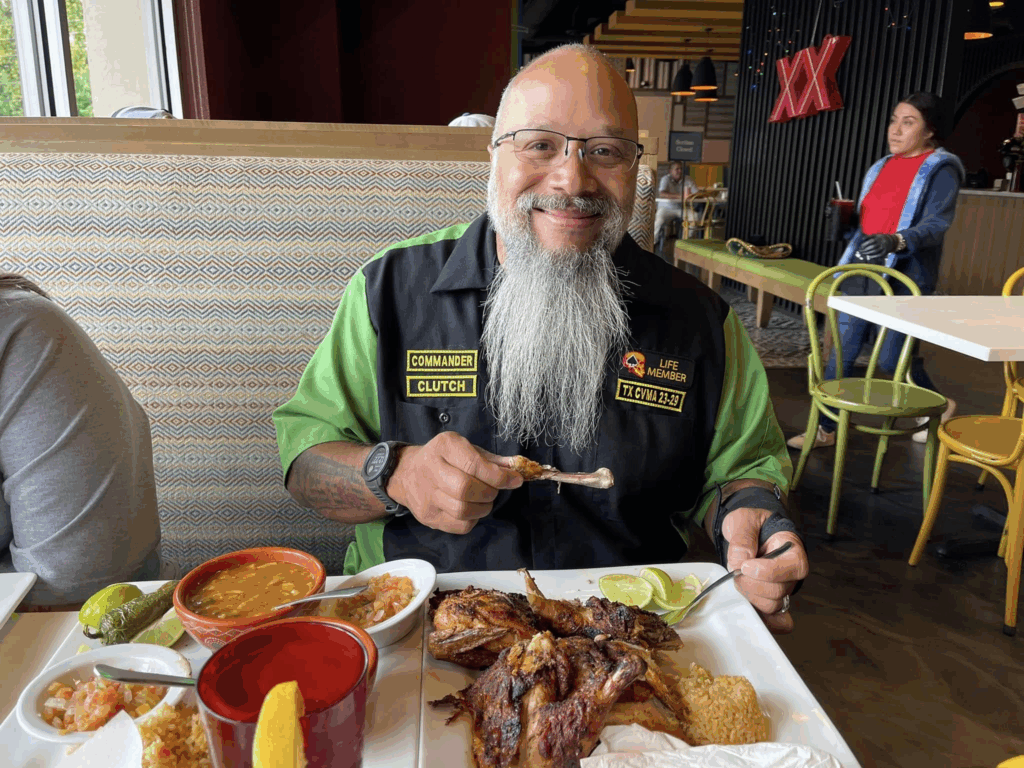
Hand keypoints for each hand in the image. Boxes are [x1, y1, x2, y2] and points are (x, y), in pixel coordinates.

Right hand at [388, 432, 522, 534]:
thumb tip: (518, 468)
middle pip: (466, 489)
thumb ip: (491, 460)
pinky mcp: (428, 517)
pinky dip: (473, 519)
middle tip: (494, 490)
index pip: (474, 464)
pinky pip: (459, 525)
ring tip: (484, 499)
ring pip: (463, 510)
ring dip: (483, 507)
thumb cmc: (443, 458)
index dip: (499, 476)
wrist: (406, 473)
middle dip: (490, 492)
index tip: (515, 480)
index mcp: (444, 447)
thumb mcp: (465, 448)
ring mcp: (427, 496)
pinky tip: (472, 509)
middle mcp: (431, 470)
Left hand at [721, 507, 808, 633]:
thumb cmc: (751, 525)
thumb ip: (743, 537)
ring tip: (737, 580)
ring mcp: (781, 589)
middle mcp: (791, 574)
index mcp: (792, 550)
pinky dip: (761, 619)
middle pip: (779, 591)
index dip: (769, 571)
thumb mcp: (744, 520)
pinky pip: (774, 621)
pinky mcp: (769, 601)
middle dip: (752, 585)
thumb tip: (741, 561)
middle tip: (735, 572)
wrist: (747, 534)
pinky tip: (747, 608)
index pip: (794, 567)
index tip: (746, 566)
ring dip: (749, 596)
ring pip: (772, 606)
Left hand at [857, 233, 898, 260]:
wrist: (890, 241)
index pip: (871, 241)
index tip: (861, 246)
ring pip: (875, 251)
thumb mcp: (876, 235)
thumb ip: (869, 236)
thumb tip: (862, 238)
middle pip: (873, 246)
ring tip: (864, 253)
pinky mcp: (885, 251)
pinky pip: (879, 255)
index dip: (865, 244)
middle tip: (861, 251)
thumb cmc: (880, 238)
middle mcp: (882, 242)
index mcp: (879, 238)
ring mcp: (884, 247)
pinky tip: (869, 256)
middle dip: (866, 249)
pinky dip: (873, 256)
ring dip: (868, 253)